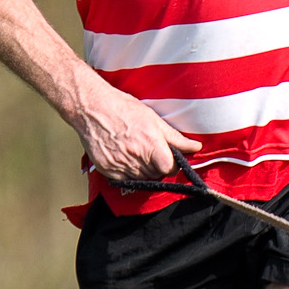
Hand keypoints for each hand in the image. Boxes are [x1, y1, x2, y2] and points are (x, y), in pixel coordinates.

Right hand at [69, 75, 200, 181]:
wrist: (92, 108)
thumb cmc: (124, 109)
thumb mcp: (154, 119)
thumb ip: (176, 138)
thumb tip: (196, 147)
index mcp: (152, 145)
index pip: (170, 169)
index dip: (171, 164)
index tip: (168, 157)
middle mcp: (137, 158)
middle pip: (156, 174)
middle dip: (157, 166)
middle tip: (150, 151)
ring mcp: (121, 166)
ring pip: (141, 178)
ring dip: (143, 170)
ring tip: (136, 151)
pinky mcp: (108, 170)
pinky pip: (125, 179)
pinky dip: (127, 172)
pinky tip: (124, 156)